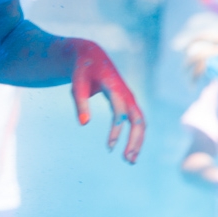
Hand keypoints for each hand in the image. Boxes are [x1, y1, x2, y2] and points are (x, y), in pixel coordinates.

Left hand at [69, 40, 145, 162]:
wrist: (91, 56)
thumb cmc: (82, 71)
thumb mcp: (76, 84)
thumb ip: (80, 103)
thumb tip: (84, 124)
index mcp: (114, 87)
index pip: (119, 111)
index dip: (116, 130)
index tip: (110, 148)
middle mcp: (126, 93)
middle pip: (138, 119)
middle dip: (135, 140)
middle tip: (127, 160)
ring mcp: (130, 98)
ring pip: (141, 122)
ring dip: (138, 141)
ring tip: (130, 161)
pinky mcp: (128, 102)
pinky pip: (137, 121)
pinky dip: (136, 135)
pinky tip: (130, 149)